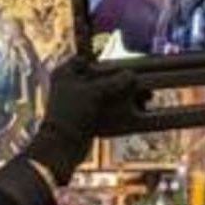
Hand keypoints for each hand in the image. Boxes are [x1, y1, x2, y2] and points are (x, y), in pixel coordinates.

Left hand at [24, 59, 133, 186]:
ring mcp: (77, 101)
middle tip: (137, 80)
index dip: (103, 61)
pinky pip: (105, 107)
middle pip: (98, 76)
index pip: (85, 59)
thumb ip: (113, 81)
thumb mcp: (94, 92)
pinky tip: (137, 108)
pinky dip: (118, 107)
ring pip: (104, 93)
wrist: (62, 146)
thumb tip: (131, 74)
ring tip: (143, 97)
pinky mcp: (85, 116)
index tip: (123, 63)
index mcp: (64, 73)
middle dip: (119, 79)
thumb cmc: (72, 113)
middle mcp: (69, 84)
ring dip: (122, 94)